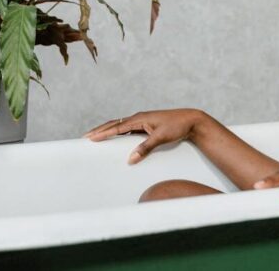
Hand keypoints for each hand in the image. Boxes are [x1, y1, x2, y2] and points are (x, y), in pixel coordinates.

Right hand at [83, 108, 201, 164]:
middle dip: (100, 131)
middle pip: (115, 124)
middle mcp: (139, 118)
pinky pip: (129, 130)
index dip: (102, 133)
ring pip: (121, 127)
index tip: (89, 138)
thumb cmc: (178, 126)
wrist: (192, 120)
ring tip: (96, 138)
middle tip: (86, 137)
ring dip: (109, 132)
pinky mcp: (148, 126)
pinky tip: (117, 141)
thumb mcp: (161, 138)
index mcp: (139, 118)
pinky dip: (120, 134)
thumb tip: (130, 159)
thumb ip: (145, 148)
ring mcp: (143, 122)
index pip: (116, 126)